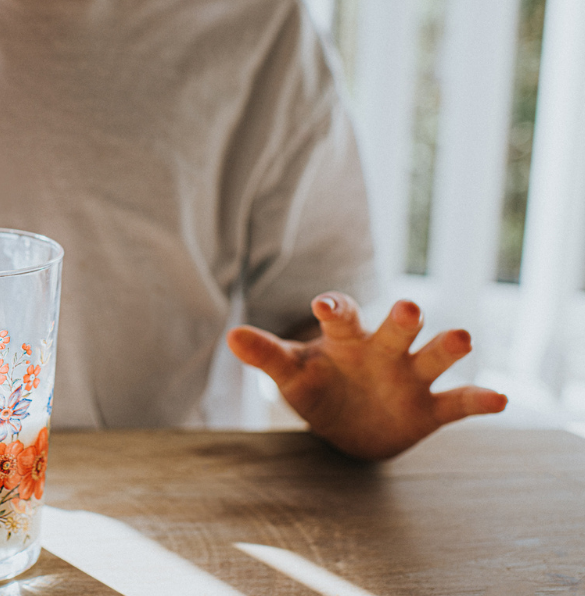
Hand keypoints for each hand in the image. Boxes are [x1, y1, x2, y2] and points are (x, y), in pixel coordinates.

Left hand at [226, 292, 507, 459]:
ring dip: (447, 348)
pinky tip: (501, 398)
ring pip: (432, 357)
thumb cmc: (318, 388)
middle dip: (403, 319)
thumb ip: (267, 355)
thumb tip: (231, 335)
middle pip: (397, 329)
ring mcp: (410, 378)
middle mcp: (384, 351)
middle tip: (408, 307)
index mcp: (347, 339)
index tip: (323, 305)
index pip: (343, 315)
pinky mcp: (430, 409)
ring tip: (462, 337)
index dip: (335, 309)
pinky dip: (479, 400)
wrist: (347, 427)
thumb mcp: (291, 375)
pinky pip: (458, 403)